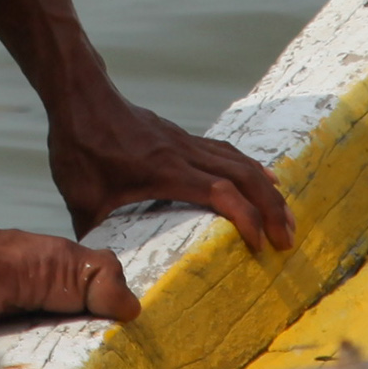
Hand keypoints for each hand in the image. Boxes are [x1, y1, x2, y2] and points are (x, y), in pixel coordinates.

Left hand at [45, 90, 294, 251]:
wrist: (80, 94)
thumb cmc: (79, 143)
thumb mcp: (81, 196)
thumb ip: (95, 236)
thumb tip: (97, 274)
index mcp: (164, 170)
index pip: (219, 193)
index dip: (246, 219)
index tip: (260, 246)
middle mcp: (183, 153)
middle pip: (244, 176)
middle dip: (271, 209)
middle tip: (288, 240)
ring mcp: (185, 141)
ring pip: (240, 162)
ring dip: (267, 190)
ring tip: (286, 218)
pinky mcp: (182, 137)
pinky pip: (227, 152)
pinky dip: (251, 168)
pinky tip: (264, 180)